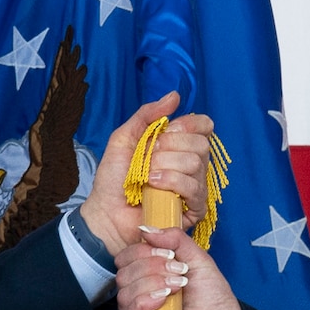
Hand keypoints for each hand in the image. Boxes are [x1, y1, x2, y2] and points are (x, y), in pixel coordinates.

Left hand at [81, 92, 216, 256]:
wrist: (106, 212)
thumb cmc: (114, 179)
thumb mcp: (124, 137)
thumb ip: (147, 114)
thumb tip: (175, 96)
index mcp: (179, 145)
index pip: (203, 126)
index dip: (189, 124)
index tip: (167, 130)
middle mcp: (191, 164)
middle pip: (201, 143)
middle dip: (170, 146)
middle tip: (149, 157)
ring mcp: (195, 186)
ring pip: (196, 163)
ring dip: (165, 166)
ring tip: (146, 176)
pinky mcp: (194, 208)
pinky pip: (195, 187)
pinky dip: (171, 182)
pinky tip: (153, 186)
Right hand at [117, 227, 241, 309]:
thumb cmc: (214, 301)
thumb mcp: (198, 260)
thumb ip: (175, 239)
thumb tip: (146, 229)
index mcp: (148, 277)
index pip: (126, 258)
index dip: (143, 251)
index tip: (169, 253)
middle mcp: (139, 296)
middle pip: (123, 273)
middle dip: (152, 266)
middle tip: (179, 271)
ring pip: (125, 291)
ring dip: (153, 282)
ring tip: (179, 286)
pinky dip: (146, 300)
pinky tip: (165, 298)